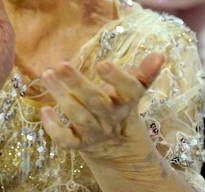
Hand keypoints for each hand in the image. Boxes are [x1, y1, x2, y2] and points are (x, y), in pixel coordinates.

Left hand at [39, 53, 163, 160]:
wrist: (118, 149)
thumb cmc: (121, 108)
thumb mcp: (133, 91)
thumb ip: (144, 72)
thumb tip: (160, 54)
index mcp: (127, 102)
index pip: (128, 90)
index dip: (117, 79)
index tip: (102, 64)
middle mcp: (111, 118)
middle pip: (96, 102)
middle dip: (78, 84)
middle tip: (61, 64)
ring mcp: (95, 133)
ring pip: (79, 117)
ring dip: (62, 96)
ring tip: (46, 75)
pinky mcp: (79, 144)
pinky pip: (67, 141)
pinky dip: (54, 128)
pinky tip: (44, 110)